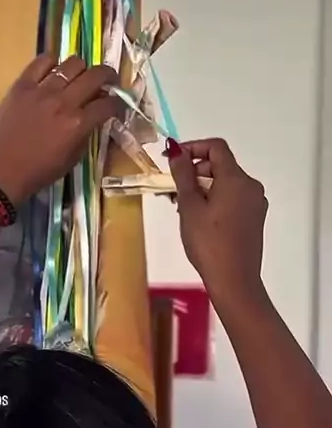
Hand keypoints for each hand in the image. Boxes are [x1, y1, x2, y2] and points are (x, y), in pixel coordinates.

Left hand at [0, 54, 122, 204]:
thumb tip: (94, 118)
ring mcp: (41, 90)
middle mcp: (63, 102)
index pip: (108, 104)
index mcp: (78, 125)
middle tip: (107, 82)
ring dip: (82, 69)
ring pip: (72, 63)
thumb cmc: (37, 173)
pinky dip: (53, 63)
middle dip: (108, 77)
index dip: (118, 103)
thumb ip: (86, 135)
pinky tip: (54, 72)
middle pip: (96, 75)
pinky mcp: (21, 85)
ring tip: (79, 76)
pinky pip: (42, 62)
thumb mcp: (71, 160)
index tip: (116, 105)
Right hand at [167, 138, 267, 307]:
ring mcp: (255, 203)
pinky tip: (199, 218)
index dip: (192, 147)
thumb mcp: (190, 207)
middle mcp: (251, 186)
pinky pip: (233, 198)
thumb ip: (183, 175)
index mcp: (237, 179)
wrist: (234, 280)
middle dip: (195, 171)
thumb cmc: (208, 243)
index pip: (216, 148)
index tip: (172, 160)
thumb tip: (177, 150)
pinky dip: (215, 200)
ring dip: (203, 188)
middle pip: (221, 166)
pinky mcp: (254, 218)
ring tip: (182, 208)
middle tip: (172, 190)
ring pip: (226, 184)